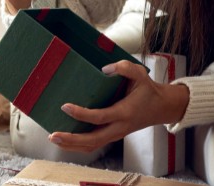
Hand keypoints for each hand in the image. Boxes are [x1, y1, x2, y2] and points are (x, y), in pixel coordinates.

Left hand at [47, 60, 189, 152]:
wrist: (161, 108)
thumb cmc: (148, 90)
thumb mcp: (141, 74)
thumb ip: (125, 68)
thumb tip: (104, 69)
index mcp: (125, 112)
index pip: (99, 117)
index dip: (81, 114)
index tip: (65, 106)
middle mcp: (119, 127)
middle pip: (92, 140)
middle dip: (71, 140)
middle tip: (52, 135)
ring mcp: (116, 134)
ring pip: (92, 146)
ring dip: (72, 145)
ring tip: (54, 139)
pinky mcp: (113, 136)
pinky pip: (94, 145)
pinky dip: (78, 145)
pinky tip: (66, 140)